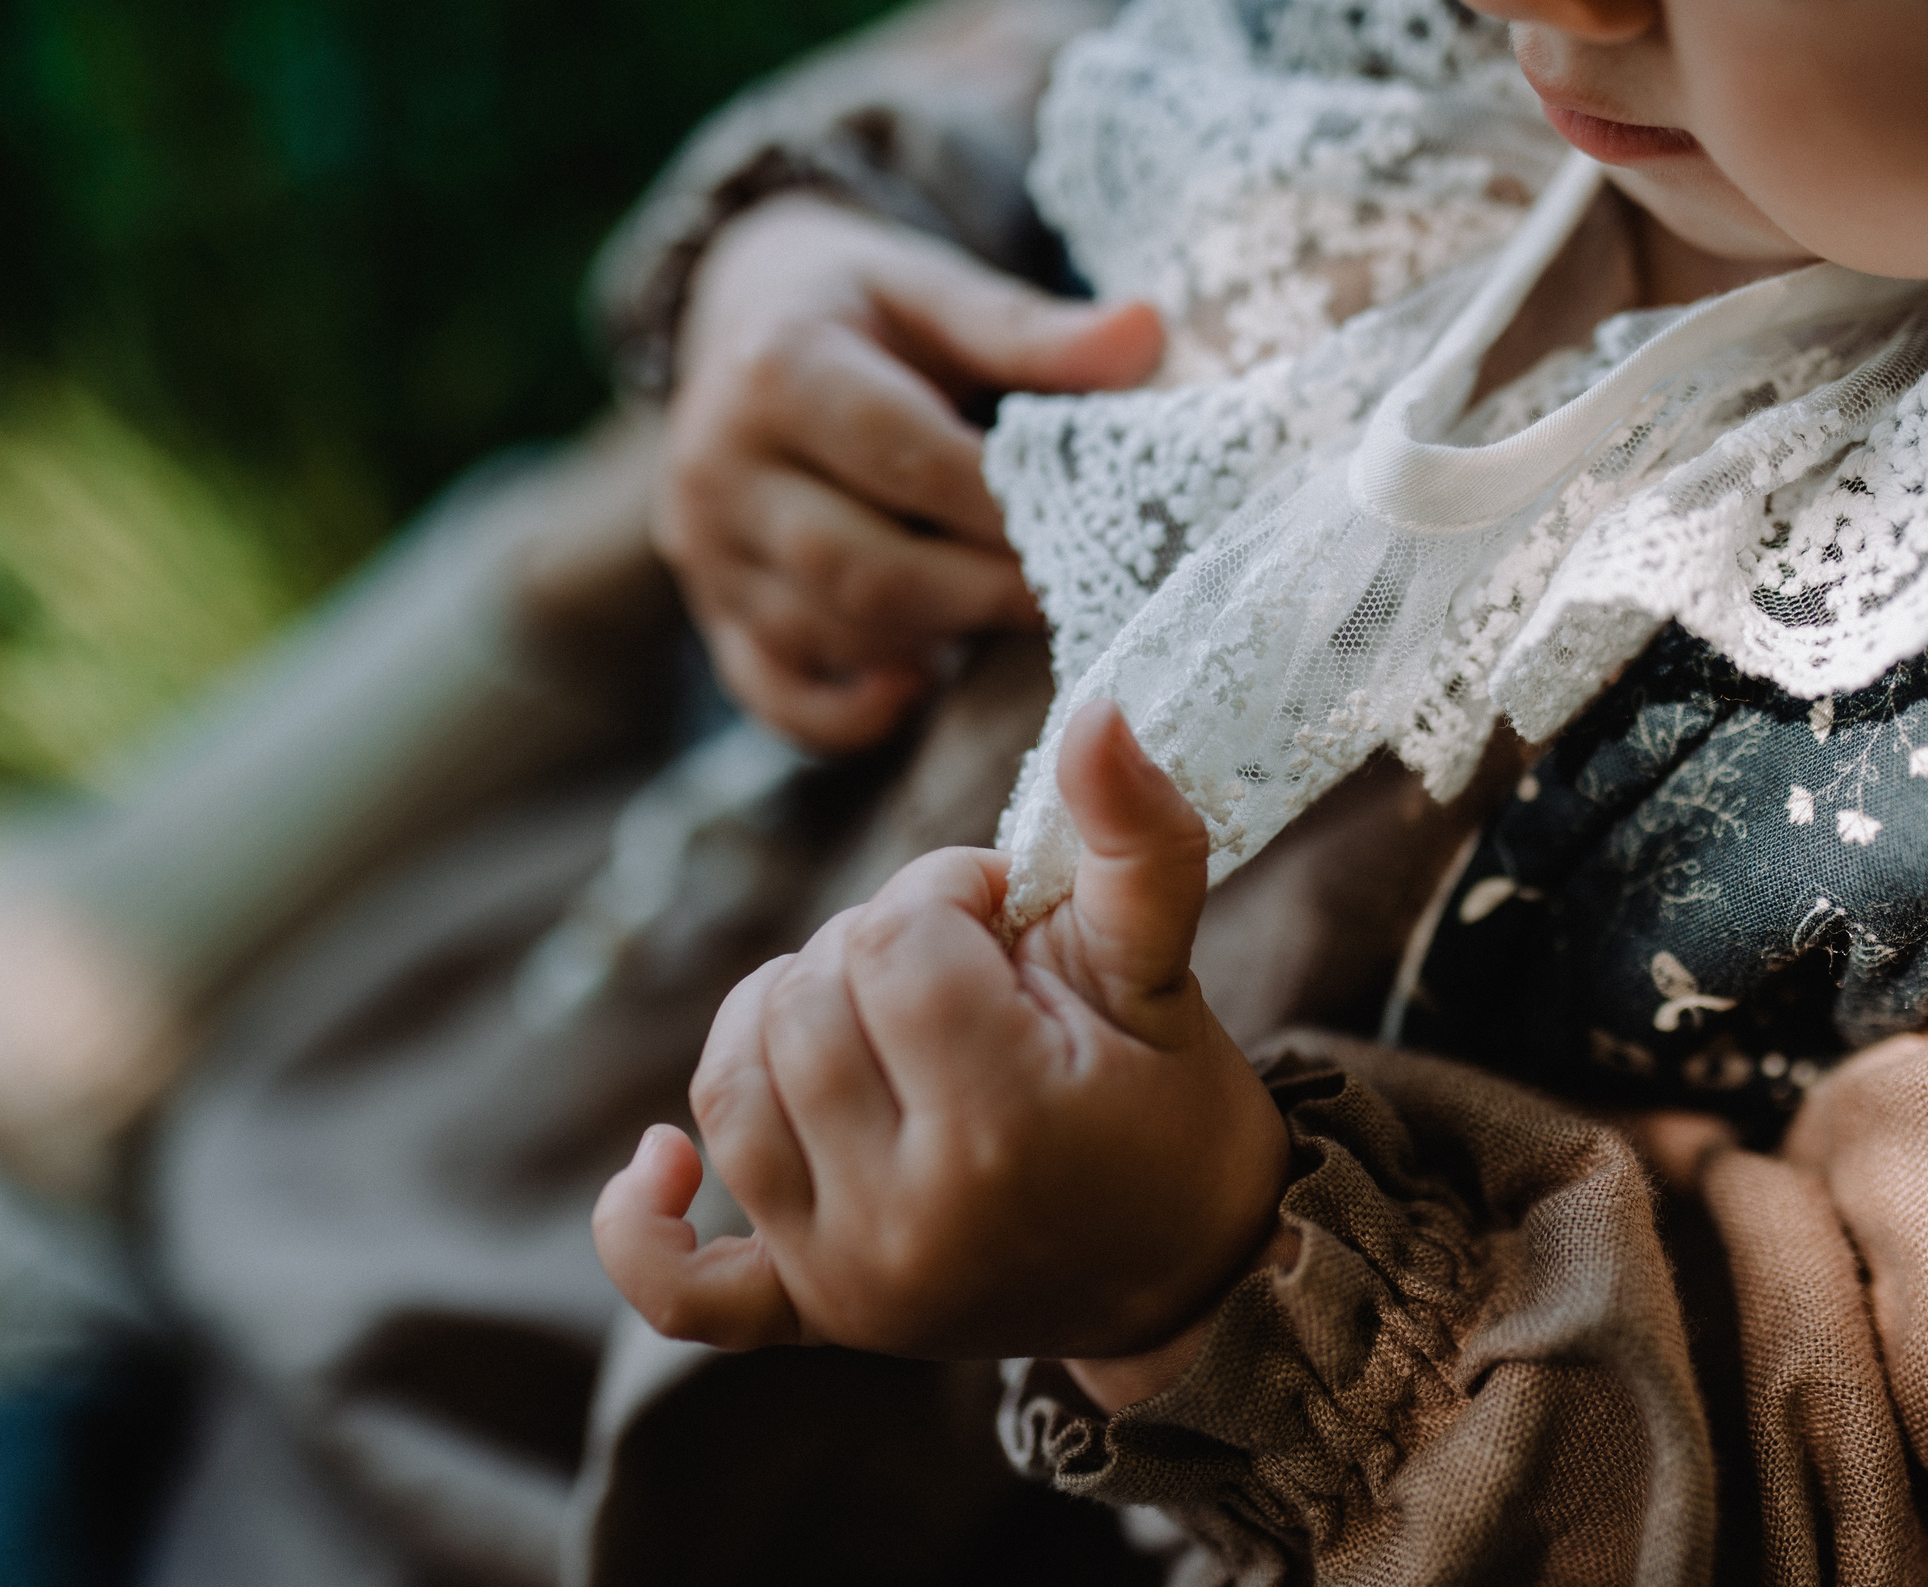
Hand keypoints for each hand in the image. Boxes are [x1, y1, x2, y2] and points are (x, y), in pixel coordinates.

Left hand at [593, 701, 1288, 1359]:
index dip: (947, 889)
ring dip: (787, 1015)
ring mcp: (847, 1277)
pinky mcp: (811, 1314)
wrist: (1185, 1275)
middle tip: (965, 964)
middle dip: (879, 945)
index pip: (896, 944)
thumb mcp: (1165, 971)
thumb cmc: (1176, 1111)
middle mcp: (907, 1218)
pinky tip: (661, 1160)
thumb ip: (1135, 838)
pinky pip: (677, 1285)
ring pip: (734, 1087)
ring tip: (877, 1010)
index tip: (1006, 910)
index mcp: (1005, 1127)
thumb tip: (1096, 710)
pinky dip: (644, 1221)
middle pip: (807, 1004)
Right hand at [659, 194, 1162, 751]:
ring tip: (1013, 611)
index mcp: (779, 369)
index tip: (1096, 528)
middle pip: (864, 570)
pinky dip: (855, 714)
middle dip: (985, 592)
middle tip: (1077, 592)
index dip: (1007, 508)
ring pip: (833, 636)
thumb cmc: (862, 308)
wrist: (740, 315)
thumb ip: (1032, 330)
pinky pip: (779, 696)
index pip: (907, 459)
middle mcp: (720, 467)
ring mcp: (707, 552)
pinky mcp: (715, 614)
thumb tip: (1146, 334)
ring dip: (936, 643)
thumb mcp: (935, 292)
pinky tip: (923, 684)